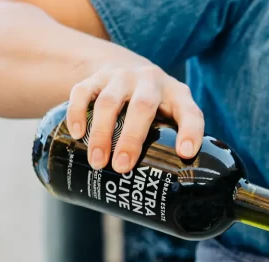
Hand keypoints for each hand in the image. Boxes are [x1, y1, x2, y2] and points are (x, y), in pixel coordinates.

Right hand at [66, 64, 204, 172]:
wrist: (124, 63)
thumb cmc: (155, 103)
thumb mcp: (172, 114)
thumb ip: (173, 143)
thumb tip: (168, 190)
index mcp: (176, 95)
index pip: (190, 112)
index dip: (190, 132)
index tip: (184, 153)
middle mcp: (150, 81)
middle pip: (142, 107)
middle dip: (131, 139)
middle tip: (121, 167)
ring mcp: (121, 76)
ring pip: (109, 102)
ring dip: (101, 133)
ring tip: (98, 162)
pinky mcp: (96, 77)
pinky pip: (83, 92)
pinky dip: (78, 113)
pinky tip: (78, 134)